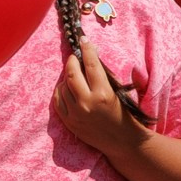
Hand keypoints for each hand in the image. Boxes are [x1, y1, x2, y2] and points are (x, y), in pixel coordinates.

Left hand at [55, 40, 151, 156]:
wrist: (122, 141)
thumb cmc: (123, 114)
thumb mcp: (118, 92)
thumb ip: (104, 75)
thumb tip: (91, 56)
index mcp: (103, 93)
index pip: (91, 64)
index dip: (86, 49)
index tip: (83, 40)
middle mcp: (87, 102)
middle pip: (71, 74)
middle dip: (72, 61)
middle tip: (74, 57)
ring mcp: (76, 113)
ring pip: (63, 87)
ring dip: (67, 77)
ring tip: (73, 75)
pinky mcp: (69, 122)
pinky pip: (57, 101)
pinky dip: (60, 91)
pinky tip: (66, 88)